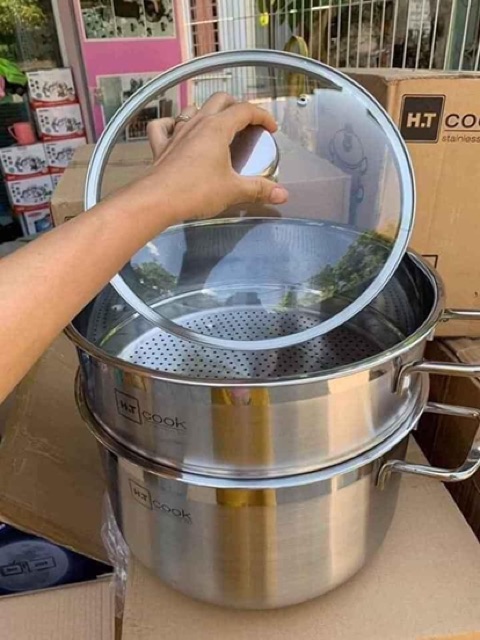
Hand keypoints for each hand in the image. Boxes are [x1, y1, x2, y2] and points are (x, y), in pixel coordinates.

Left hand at [139, 93, 288, 225]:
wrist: (158, 200)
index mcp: (217, 128)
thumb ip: (259, 189)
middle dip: (235, 105)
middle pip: (219, 100)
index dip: (262, 116)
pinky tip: (174, 129)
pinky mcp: (160, 146)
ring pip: (192, 109)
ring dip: (205, 111)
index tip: (270, 127)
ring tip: (214, 124)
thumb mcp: (233, 190)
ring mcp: (176, 132)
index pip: (245, 110)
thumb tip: (282, 194)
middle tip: (245, 121)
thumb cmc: (196, 191)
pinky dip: (169, 124)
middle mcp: (196, 123)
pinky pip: (162, 126)